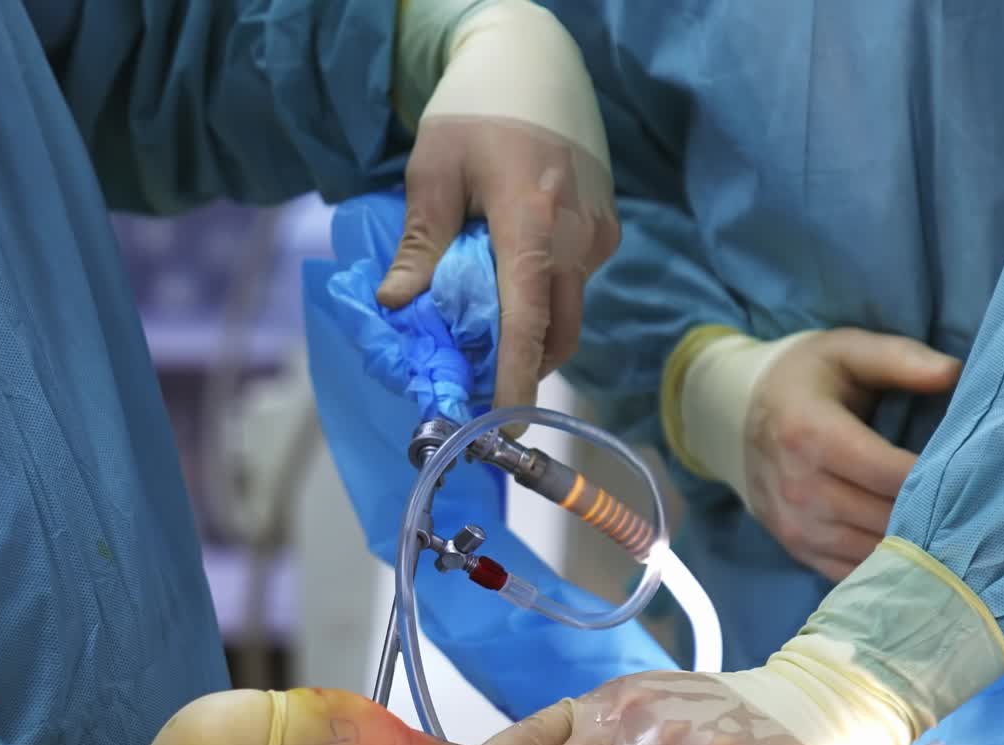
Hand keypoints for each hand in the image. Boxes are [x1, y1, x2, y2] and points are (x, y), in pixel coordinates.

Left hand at [377, 2, 618, 407]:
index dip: (515, 380)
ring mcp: (600, 236)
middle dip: (523, 365)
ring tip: (489, 327)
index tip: (503, 426)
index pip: (528, 323)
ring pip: (570, 312)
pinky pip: (576, 284)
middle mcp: (579, 238)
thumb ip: (422, 244)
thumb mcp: (433, 169)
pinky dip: (545, 299)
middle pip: (559, 333)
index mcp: (534, 223)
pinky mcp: (606, 229)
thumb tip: (397, 305)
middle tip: (480, 378)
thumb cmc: (476, 108)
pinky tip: (512, 280)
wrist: (535, 58)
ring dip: (534, 332)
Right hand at [744, 329, 958, 578]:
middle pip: (885, 519)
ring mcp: (794, 526)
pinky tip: (920, 552)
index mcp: (811, 435)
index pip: (891, 474)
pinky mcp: (796, 549)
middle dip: (935, 516)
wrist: (730, 418)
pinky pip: (852, 573)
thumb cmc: (803, 380)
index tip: (981, 471)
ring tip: (957, 531)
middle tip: (982, 506)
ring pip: (872, 552)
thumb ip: (900, 359)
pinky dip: (888, 566)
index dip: (940, 478)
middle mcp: (798, 488)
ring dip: (916, 548)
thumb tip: (954, 374)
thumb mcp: (845, 350)